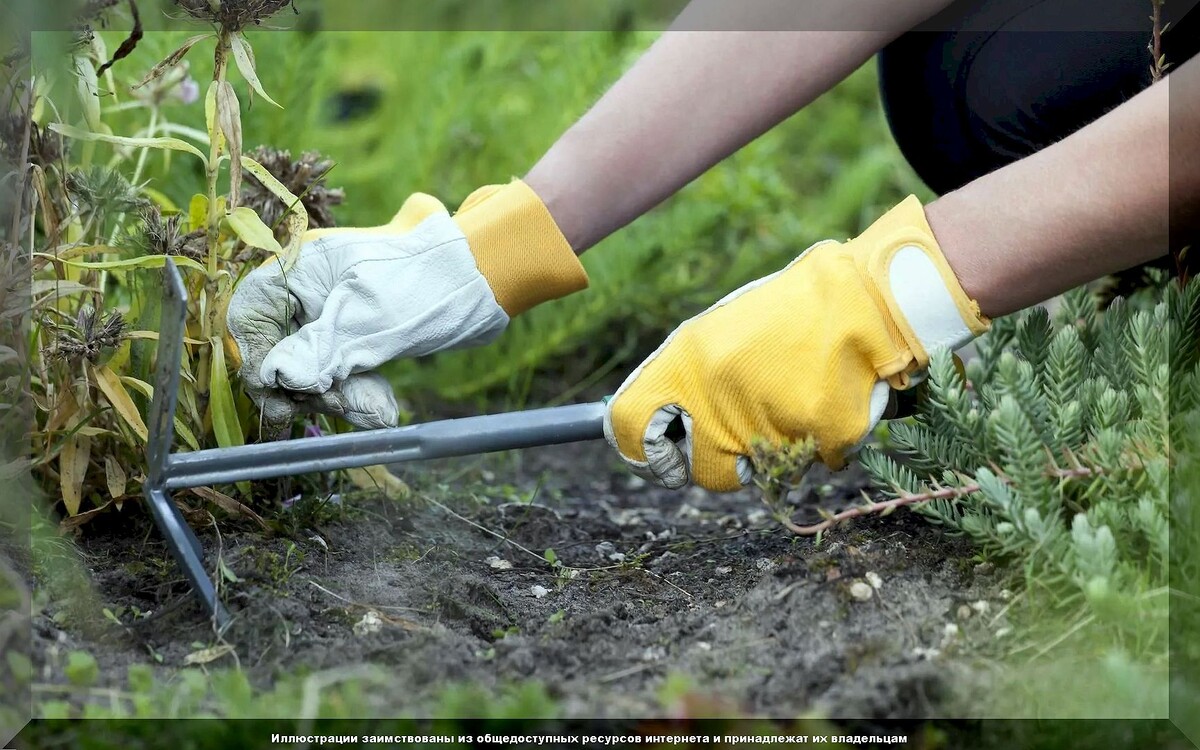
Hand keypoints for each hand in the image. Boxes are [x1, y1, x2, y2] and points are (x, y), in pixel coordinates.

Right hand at [226, 180, 587, 437]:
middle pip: (282, 348)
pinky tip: (381, 409)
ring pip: (314, 366)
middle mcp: (309, 287)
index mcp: (298, 267)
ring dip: (340, 397)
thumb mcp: (366, 320)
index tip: (284, 395)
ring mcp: (334, 309)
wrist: (485, 272)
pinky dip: (358, 392)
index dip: (260, 359)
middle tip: (343, 409)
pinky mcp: (359, 332)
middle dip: (312, 387)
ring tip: (377, 412)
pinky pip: (343, 370)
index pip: (249, 317)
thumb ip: (318, 350)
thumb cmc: (424, 284)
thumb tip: (276, 377)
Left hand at [603, 195, 989, 490]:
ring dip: (778, 448)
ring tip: (799, 398)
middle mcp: (721, 392)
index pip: (630, 423)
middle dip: (719, 460)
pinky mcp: (821, 432)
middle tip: (744, 433)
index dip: (643, 445)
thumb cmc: (792, 310)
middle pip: (699, 468)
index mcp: (689, 360)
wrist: (866, 294)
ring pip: (762, 469)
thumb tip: (649, 423)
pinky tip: (831, 401)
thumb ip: (687, 377)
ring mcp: (771, 417)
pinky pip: (815, 460)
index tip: (660, 450)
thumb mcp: (722, 330)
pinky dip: (824, 440)